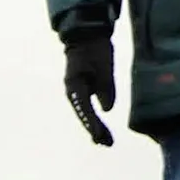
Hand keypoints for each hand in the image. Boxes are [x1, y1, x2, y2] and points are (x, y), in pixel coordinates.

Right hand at [63, 30, 117, 146]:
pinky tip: (101, 128)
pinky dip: (94, 118)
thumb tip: (107, 110)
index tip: (100, 137)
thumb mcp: (104, 67)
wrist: (87, 35)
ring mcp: (76, 90)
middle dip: (95, 130)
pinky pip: (87, 108)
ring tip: (106, 141)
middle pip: (83, 115)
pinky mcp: (82, 89)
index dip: (93, 124)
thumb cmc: (96, 49)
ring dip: (95, 127)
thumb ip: (106, 88)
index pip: (84, 109)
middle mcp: (72, 90)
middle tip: (107, 143)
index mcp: (75, 85)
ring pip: (85, 113)